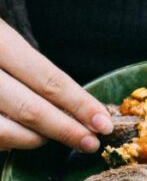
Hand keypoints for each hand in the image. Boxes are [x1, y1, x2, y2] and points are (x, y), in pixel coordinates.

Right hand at [0, 20, 113, 151]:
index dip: (79, 105)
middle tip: (91, 143)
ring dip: (34, 139)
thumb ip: (29, 66)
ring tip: (52, 138)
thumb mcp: (2, 37)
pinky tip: (20, 137)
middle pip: (29, 108)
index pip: (48, 79)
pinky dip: (6, 141)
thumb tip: (76, 103)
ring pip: (4, 130)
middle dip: (65, 130)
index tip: (103, 122)